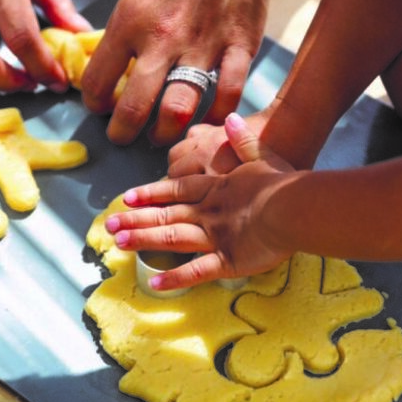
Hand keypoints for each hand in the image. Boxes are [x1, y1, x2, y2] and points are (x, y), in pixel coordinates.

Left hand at [81, 0, 278, 144]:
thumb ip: (128, 33)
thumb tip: (119, 68)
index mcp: (130, 20)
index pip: (98, 80)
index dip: (93, 102)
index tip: (98, 107)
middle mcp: (163, 39)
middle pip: (135, 107)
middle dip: (123, 132)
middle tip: (122, 136)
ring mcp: (203, 46)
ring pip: (179, 109)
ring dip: (164, 133)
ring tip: (159, 136)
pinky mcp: (239, 47)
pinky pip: (227, 96)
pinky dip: (216, 117)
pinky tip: (208, 122)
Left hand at [105, 112, 295, 289]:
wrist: (292, 207)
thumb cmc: (281, 183)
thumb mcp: (263, 156)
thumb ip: (244, 140)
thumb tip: (232, 119)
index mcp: (215, 189)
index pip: (175, 190)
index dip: (150, 193)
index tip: (127, 198)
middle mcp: (207, 212)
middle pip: (165, 214)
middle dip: (136, 219)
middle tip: (109, 225)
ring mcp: (214, 237)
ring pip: (172, 238)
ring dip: (144, 240)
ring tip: (118, 244)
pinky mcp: (227, 261)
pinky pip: (196, 272)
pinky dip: (175, 278)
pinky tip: (154, 282)